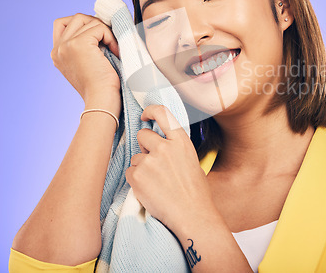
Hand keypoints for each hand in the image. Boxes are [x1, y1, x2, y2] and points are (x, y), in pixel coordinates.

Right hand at [50, 13, 120, 112]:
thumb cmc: (101, 86)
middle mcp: (58, 48)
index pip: (62, 24)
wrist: (102, 100)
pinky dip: (110, 36)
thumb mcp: (86, 63)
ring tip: (113, 48)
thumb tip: (98, 23)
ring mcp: (66, 45)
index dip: (83, 24)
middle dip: (96, 25)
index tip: (98, 37)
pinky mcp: (79, 44)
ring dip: (105, 31)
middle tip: (109, 41)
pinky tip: (115, 51)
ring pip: (89, 21)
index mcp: (57, 54)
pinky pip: (99, 27)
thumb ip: (84, 45)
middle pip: (77, 18)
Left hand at [125, 105, 214, 231]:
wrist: (192, 215)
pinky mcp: (137, 176)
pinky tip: (150, 190)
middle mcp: (165, 147)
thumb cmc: (195, 191)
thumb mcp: (190, 160)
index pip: (162, 113)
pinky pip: (130, 172)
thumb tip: (157, 142)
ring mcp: (150, 161)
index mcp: (181, 141)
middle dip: (144, 146)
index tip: (144, 116)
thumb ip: (174, 147)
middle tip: (154, 163)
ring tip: (157, 183)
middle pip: (142, 135)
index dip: (150, 111)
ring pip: (135, 157)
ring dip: (141, 167)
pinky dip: (136, 181)